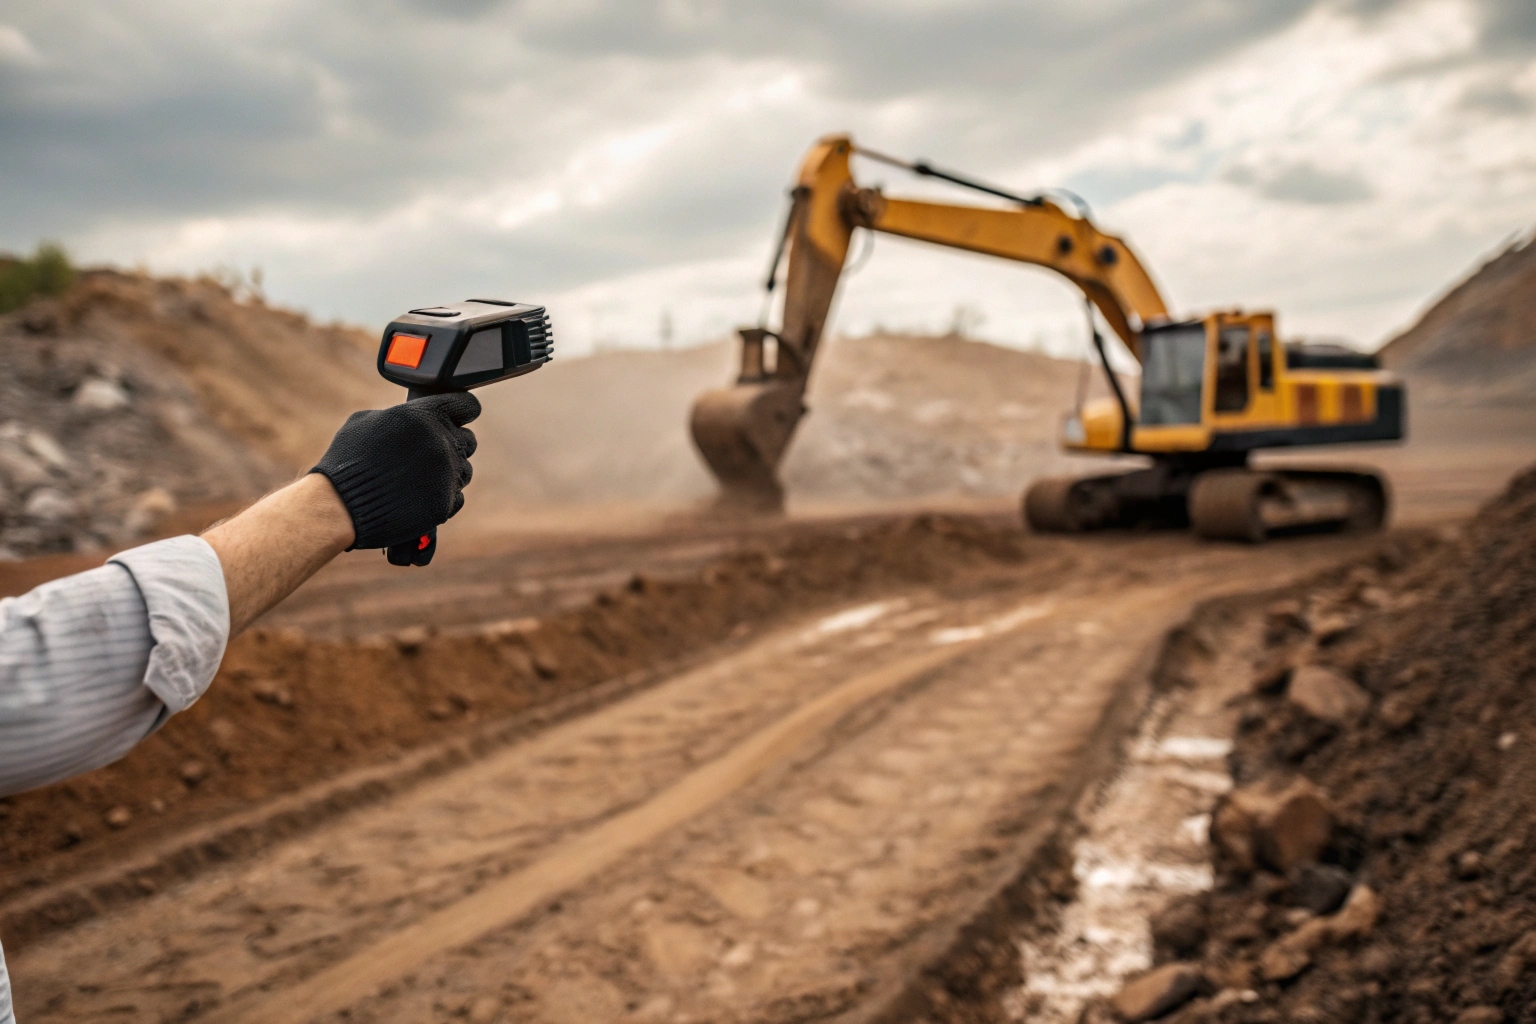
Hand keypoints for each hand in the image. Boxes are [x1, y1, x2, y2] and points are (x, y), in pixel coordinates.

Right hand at [309, 393, 480, 549]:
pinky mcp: (445, 502)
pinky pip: (457, 496)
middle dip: (453, 443)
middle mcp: (441, 442)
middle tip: (432, 452)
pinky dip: (443, 495)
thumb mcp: (367, 420)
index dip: (464, 410)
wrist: (340, 505)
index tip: (461, 415)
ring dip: (449, 472)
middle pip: (468, 440)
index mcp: (425, 415)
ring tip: (421, 478)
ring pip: (464, 470)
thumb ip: (400, 415)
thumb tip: (414, 418)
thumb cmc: (347, 459)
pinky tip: (420, 495)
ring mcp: (446, 474)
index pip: (466, 405)